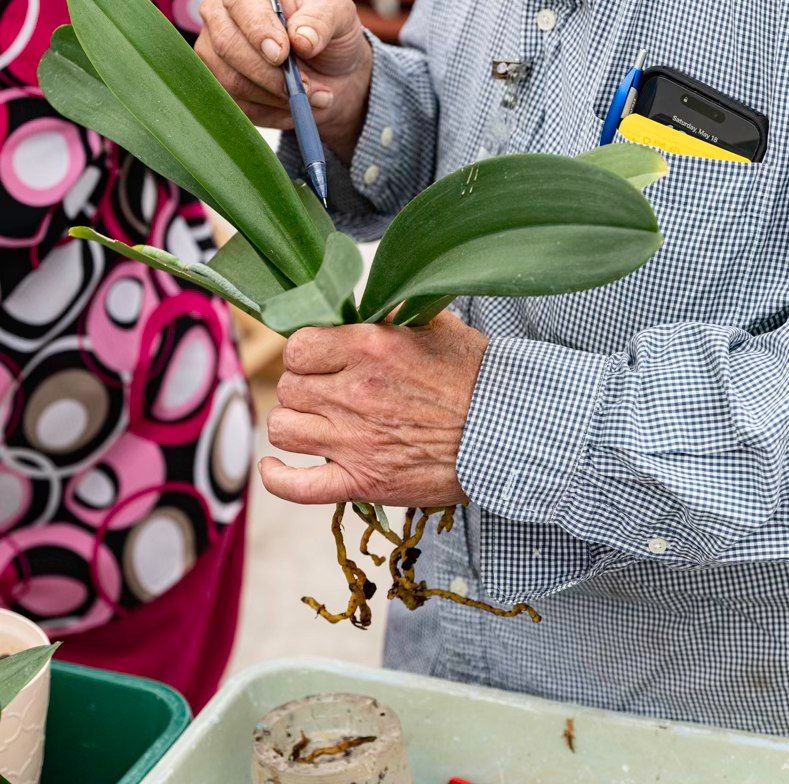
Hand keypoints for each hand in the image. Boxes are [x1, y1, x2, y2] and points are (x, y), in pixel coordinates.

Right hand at [195, 0, 372, 161]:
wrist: (328, 70)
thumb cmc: (328, 30)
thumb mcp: (340, 13)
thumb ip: (323, 18)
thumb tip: (301, 39)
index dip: (258, 28)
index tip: (282, 54)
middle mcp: (219, 8)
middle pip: (226, 44)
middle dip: (269, 74)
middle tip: (306, 87)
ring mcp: (212, 47)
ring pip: (229, 79)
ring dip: (274, 96)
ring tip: (311, 96)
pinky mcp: (216, 82)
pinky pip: (235, 105)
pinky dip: (270, 112)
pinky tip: (293, 106)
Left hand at [261, 313, 487, 507]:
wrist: (505, 432)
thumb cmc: (477, 378)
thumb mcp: (437, 327)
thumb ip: (393, 315)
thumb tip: (363, 310)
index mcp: (370, 348)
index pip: (297, 347)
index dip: (304, 354)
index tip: (319, 360)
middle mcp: (354, 392)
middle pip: (288, 387)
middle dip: (303, 387)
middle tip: (326, 392)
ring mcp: (354, 441)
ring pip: (283, 429)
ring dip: (294, 424)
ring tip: (313, 423)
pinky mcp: (362, 481)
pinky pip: (295, 487)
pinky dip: (277, 478)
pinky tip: (275, 467)